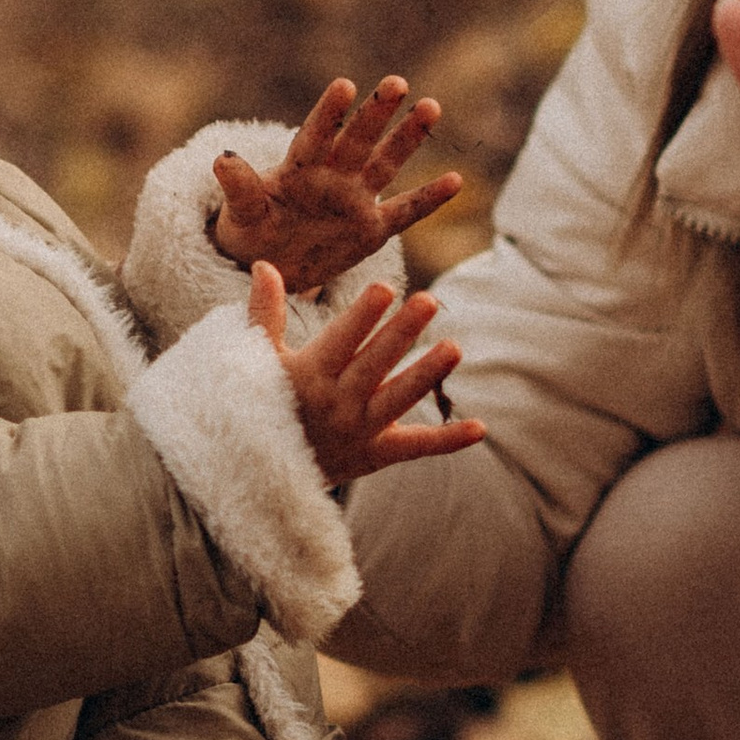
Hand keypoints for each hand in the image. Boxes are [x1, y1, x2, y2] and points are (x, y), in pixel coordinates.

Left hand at [212, 76, 460, 295]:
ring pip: (385, 164)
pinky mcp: (371, 229)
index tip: (345, 86)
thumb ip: (239, 189)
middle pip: (357, 141)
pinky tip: (456, 180)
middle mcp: (331, 175)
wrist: (269, 267)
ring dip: (408, 138)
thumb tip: (221, 159)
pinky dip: (429, 199)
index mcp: (297, 168)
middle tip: (396, 83)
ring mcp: (355, 199)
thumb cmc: (250, 232)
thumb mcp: (241, 215)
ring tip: (430, 107)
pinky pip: (404, 212)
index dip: (328, 113)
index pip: (315, 136)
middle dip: (376, 113)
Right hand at [250, 262, 485, 489]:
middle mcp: (337, 403)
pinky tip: (480, 427)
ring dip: (426, 374)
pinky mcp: (377, 454)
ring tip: (454, 347)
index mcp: (310, 376)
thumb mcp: (259, 362)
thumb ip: (265, 313)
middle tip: (429, 301)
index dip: (362, 316)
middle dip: (401, 332)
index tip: (385, 289)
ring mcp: (359, 430)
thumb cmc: (261, 405)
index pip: (340, 341)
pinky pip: (416, 447)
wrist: (260, 474)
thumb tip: (263, 265)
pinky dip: (447, 440)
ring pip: (398, 399)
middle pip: (374, 364)